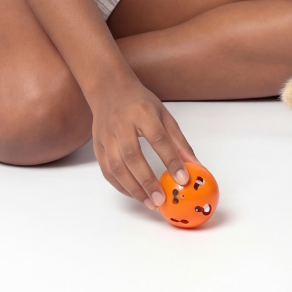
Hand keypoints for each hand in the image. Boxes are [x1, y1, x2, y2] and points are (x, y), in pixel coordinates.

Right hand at [90, 74, 196, 209]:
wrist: (108, 88)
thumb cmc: (139, 102)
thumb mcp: (163, 114)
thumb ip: (178, 140)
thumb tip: (194, 165)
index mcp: (143, 112)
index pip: (159, 138)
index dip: (171, 160)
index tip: (183, 179)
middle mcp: (122, 124)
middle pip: (133, 156)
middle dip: (147, 181)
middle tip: (161, 200)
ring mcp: (106, 135)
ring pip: (116, 167)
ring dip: (133, 188)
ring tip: (150, 203)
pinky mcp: (97, 146)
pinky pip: (106, 171)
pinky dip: (120, 186)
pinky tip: (134, 194)